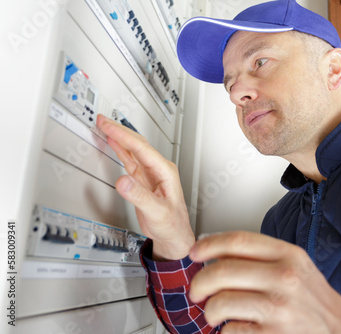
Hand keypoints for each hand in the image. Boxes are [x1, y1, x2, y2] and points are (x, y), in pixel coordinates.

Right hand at [96, 115, 194, 259]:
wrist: (173, 236)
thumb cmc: (172, 225)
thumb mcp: (156, 212)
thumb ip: (139, 196)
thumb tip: (123, 181)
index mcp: (165, 172)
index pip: (141, 149)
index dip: (124, 136)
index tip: (109, 127)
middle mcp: (158, 169)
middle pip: (137, 144)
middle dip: (120, 130)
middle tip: (103, 120)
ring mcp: (150, 174)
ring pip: (133, 149)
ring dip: (119, 137)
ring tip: (105, 125)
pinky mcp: (143, 180)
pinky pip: (129, 160)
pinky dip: (120, 150)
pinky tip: (113, 142)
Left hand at [189, 231, 340, 333]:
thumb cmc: (313, 300)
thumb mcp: (295, 266)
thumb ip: (262, 258)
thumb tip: (218, 256)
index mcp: (288, 255)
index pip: (238, 241)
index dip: (209, 244)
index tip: (195, 252)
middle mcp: (284, 277)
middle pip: (222, 271)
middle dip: (200, 282)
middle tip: (197, 291)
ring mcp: (279, 307)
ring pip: (220, 302)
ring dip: (210, 311)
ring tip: (215, 315)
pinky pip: (230, 330)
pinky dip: (224, 332)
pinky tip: (235, 329)